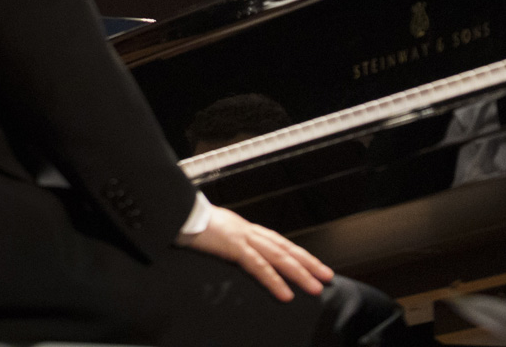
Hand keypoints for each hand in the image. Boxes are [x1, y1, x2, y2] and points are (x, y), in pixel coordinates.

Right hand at [178, 205, 333, 301]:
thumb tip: (242, 255)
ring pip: (279, 257)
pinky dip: (274, 280)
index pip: (280, 243)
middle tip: (328, 277)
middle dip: (309, 264)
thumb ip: (232, 244)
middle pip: (286, 248)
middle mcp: (250, 231)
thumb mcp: (217, 235)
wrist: (177, 211)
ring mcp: (243, 237)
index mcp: (247, 229)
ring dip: (299, 273)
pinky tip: (285, 293)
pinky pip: (257, 266)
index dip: (300, 255)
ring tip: (315, 287)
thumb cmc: (193, 224)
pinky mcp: (233, 246)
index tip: (315, 266)